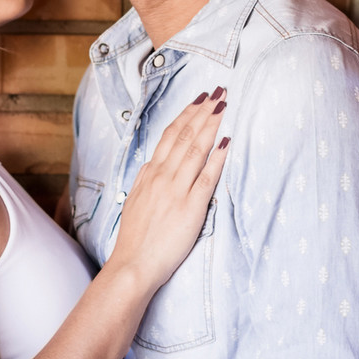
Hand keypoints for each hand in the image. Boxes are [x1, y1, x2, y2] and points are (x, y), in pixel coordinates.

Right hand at [112, 90, 228, 286]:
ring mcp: (176, 190)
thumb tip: (154, 165)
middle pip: (185, 136)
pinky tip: (227, 141)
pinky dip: (217, 157)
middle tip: (218, 92)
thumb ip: (146, 181)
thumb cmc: (136, 239)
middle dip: (202, 111)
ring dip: (211, 125)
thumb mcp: (136, 201)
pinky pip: (207, 177)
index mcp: (150, 174)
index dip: (187, 115)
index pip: (170, 136)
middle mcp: (162, 177)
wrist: (132, 266)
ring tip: (224, 106)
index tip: (200, 100)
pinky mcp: (190, 207)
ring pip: (195, 149)